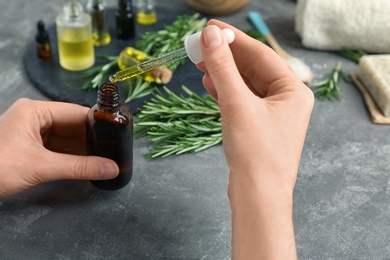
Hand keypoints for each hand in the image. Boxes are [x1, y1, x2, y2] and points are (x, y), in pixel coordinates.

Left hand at [0, 99, 118, 196]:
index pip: (75, 112)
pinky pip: (57, 148)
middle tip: (113, 149)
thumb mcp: (42, 166)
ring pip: (65, 138)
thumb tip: (111, 168)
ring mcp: (30, 132)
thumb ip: (80, 167)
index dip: (98, 123)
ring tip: (104, 157)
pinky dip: (70, 156)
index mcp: (34, 111)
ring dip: (82, 149)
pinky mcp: (29, 146)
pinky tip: (86, 163)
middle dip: (91, 139)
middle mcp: (33, 117)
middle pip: (72, 125)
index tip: (117, 133)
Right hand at [196, 20, 313, 258]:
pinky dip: (225, 91)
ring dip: (223, 73)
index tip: (210, 27)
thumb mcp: (237, 104)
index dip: (234, 39)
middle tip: (200, 44)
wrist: (257, 198)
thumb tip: (211, 36)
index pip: (261, 54)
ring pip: (245, 84)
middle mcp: (286, 101)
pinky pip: (241, 101)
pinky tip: (210, 83)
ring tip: (200, 62)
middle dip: (226, 56)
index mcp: (293, 91)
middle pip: (252, 68)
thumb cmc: (256, 154)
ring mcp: (272, 115)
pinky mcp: (258, 127)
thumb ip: (223, 67)